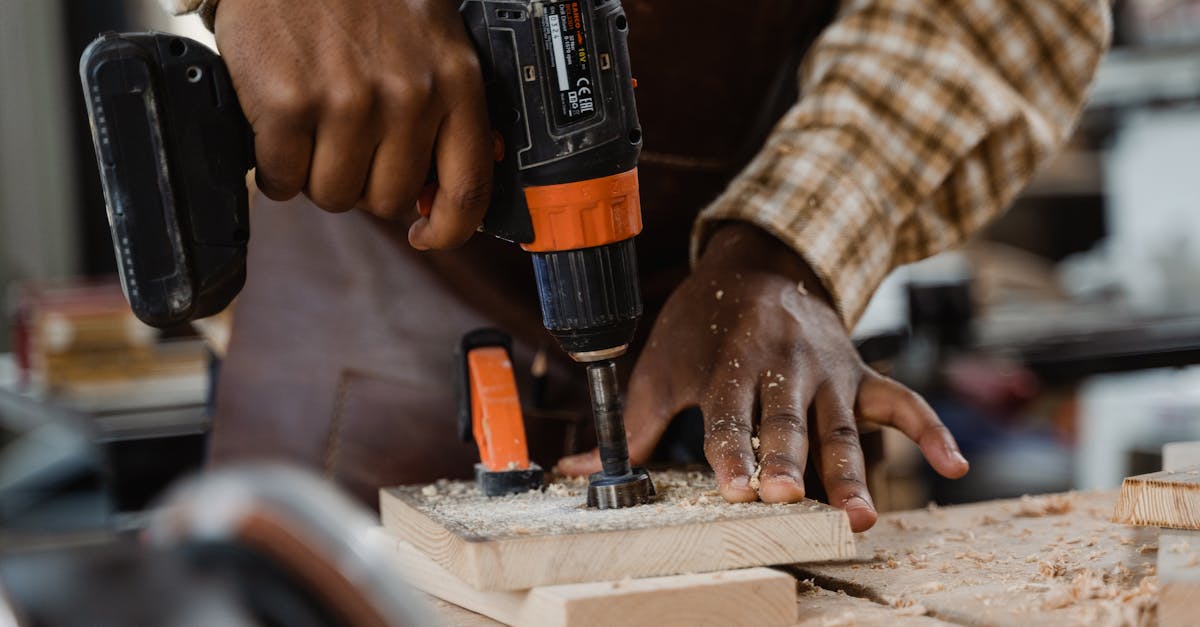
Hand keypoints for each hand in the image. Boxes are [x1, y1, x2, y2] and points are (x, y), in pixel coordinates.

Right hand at [214, 0, 491, 248]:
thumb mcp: (432, 38)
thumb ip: (447, 105)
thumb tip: (442, 187)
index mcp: (455, 81)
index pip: (469, 188)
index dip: (448, 229)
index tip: (426, 234)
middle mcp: (410, 95)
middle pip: (388, 200)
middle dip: (362, 183)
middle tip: (344, 144)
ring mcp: (349, 101)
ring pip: (333, 195)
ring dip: (314, 175)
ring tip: (309, 130)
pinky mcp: (290, 103)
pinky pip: (282, 179)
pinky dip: (272, 167)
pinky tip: (276, 130)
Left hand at [558, 222, 968, 530]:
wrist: (761, 261)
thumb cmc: (702, 324)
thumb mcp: (661, 364)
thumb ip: (631, 424)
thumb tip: (575, 472)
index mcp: (729, 362)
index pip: (727, 413)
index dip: (730, 451)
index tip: (734, 487)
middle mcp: (782, 365)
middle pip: (785, 420)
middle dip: (788, 457)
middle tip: (788, 495)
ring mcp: (828, 370)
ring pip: (841, 424)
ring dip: (852, 468)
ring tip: (860, 516)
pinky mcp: (861, 373)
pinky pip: (903, 401)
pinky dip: (931, 430)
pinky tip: (955, 466)